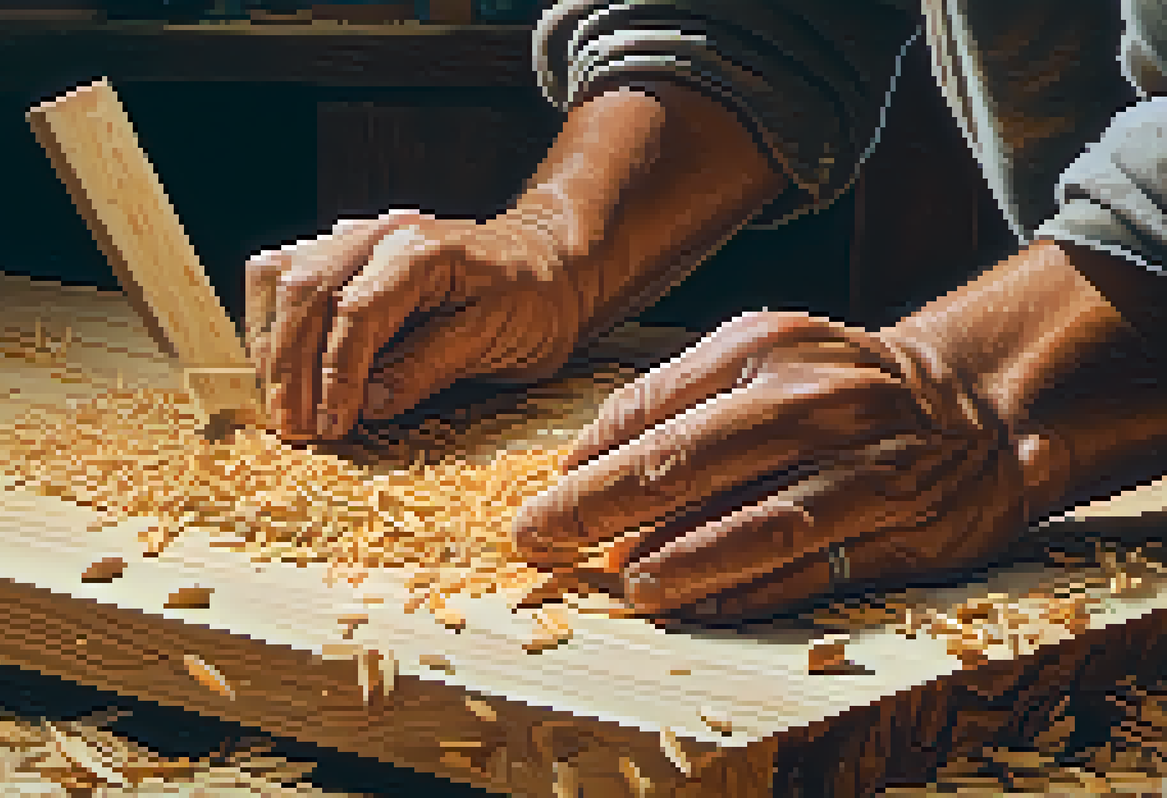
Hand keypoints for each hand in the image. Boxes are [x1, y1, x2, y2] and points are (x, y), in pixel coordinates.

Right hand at [244, 209, 586, 440]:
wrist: (546, 264)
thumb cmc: (532, 302)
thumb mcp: (498, 340)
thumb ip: (430, 366)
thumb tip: (369, 403)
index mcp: (421, 251)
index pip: (354, 311)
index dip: (335, 374)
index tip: (331, 425)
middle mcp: (379, 234)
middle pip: (304, 292)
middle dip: (291, 367)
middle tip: (294, 427)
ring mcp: (355, 238)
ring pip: (280, 277)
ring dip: (272, 345)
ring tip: (283, 405)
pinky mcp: (343, 253)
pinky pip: (282, 274)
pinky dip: (270, 320)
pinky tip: (278, 364)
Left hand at [510, 310, 1035, 619]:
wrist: (972, 406)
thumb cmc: (836, 387)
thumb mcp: (758, 359)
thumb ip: (672, 400)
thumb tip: (581, 461)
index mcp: (765, 347)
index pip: (653, 409)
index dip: (586, 463)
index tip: (538, 505)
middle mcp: (816, 400)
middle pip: (689, 461)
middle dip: (599, 508)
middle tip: (540, 541)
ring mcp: (864, 464)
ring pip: (761, 522)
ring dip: (682, 561)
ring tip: (625, 586)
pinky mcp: (902, 527)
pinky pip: (815, 567)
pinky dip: (751, 592)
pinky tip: (697, 609)